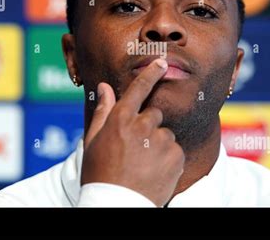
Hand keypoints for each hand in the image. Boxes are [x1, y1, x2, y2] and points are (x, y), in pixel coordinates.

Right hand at [81, 58, 184, 206]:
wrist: (116, 206)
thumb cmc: (99, 174)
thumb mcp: (93, 142)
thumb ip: (102, 112)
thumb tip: (104, 87)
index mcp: (120, 120)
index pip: (138, 89)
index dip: (150, 73)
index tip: (161, 62)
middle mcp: (142, 126)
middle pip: (153, 115)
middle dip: (148, 127)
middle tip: (136, 149)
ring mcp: (161, 141)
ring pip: (165, 134)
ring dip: (158, 145)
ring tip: (143, 165)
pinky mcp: (176, 156)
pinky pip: (175, 150)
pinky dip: (168, 159)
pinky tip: (154, 172)